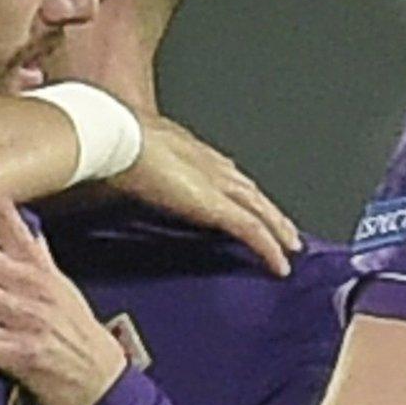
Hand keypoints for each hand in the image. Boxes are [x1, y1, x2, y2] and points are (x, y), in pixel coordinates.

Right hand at [108, 115, 299, 275]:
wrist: (120, 139)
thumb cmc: (115, 142)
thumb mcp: (127, 153)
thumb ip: (132, 165)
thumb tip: (115, 174)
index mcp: (190, 152)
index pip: (225, 173)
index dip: (239, 189)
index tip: (247, 199)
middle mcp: (212, 166)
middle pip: (251, 192)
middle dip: (269, 211)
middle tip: (284, 229)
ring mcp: (218, 185)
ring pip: (260, 211)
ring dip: (278, 230)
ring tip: (290, 247)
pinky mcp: (218, 207)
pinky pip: (252, 232)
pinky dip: (268, 249)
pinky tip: (278, 265)